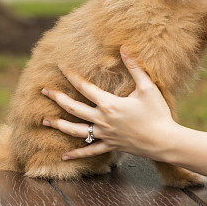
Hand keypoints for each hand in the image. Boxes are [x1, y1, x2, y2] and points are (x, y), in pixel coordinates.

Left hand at [41, 48, 178, 160]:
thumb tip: (124, 48)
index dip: (71, 76)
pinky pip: (90, 150)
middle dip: (57, 98)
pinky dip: (76, 153)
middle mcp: (102, 119)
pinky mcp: (110, 145)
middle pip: (73, 108)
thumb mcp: (147, 88)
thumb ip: (135, 68)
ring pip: (75, 130)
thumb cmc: (157, 113)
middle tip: (43, 91)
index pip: (84, 87)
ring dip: (59, 125)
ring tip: (45, 121)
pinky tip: (63, 157)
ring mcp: (104, 134)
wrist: (163, 140)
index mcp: (109, 104)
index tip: (60, 67)